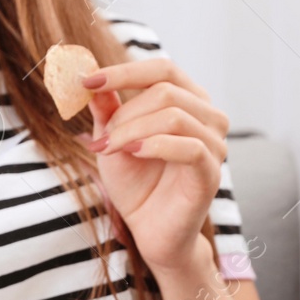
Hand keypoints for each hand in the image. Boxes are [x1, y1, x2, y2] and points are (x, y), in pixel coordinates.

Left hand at [77, 59, 228, 274]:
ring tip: (110, 150)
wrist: (148, 231)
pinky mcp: (211, 172)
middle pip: (166, 89)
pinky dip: (154, 146)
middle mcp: (208, 117)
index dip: (123, 72)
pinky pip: (188, 147)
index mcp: (188, 101)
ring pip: (174, 115)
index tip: (86, 81)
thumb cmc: (135, 184)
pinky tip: (132, 154)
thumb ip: (107, 110)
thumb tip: (91, 79)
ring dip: (132, 131)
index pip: (162, 69)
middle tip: (101, 139)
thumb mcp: (112, 141)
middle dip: (124, 113)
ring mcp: (214, 144)